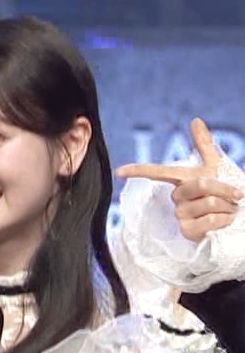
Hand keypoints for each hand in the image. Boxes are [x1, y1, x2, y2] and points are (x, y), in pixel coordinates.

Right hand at [117, 118, 241, 241]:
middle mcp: (176, 198)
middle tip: (235, 195)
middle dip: (224, 188)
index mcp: (180, 181)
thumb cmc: (226, 193)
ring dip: (228, 205)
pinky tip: (225, 221)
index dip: (137, 170)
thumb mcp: (216, 167)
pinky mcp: (189, 232)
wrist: (240, 217)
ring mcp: (181, 216)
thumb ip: (204, 144)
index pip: (156, 172)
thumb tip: (194, 120)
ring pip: (208, 202)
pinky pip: (208, 220)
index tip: (119, 172)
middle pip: (200, 184)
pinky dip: (224, 219)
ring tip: (230, 210)